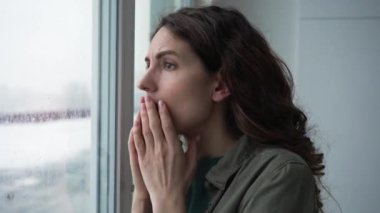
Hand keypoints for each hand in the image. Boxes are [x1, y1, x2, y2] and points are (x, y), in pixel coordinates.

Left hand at [132, 96, 198, 211]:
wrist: (168, 197)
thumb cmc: (181, 181)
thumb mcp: (192, 164)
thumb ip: (193, 148)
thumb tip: (197, 134)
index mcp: (174, 148)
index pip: (168, 126)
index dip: (164, 113)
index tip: (161, 102)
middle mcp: (161, 148)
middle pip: (154, 125)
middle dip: (150, 110)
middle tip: (146, 98)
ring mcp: (150, 154)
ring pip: (145, 131)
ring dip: (142, 117)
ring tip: (140, 106)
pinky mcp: (142, 160)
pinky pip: (138, 143)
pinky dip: (136, 132)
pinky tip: (135, 124)